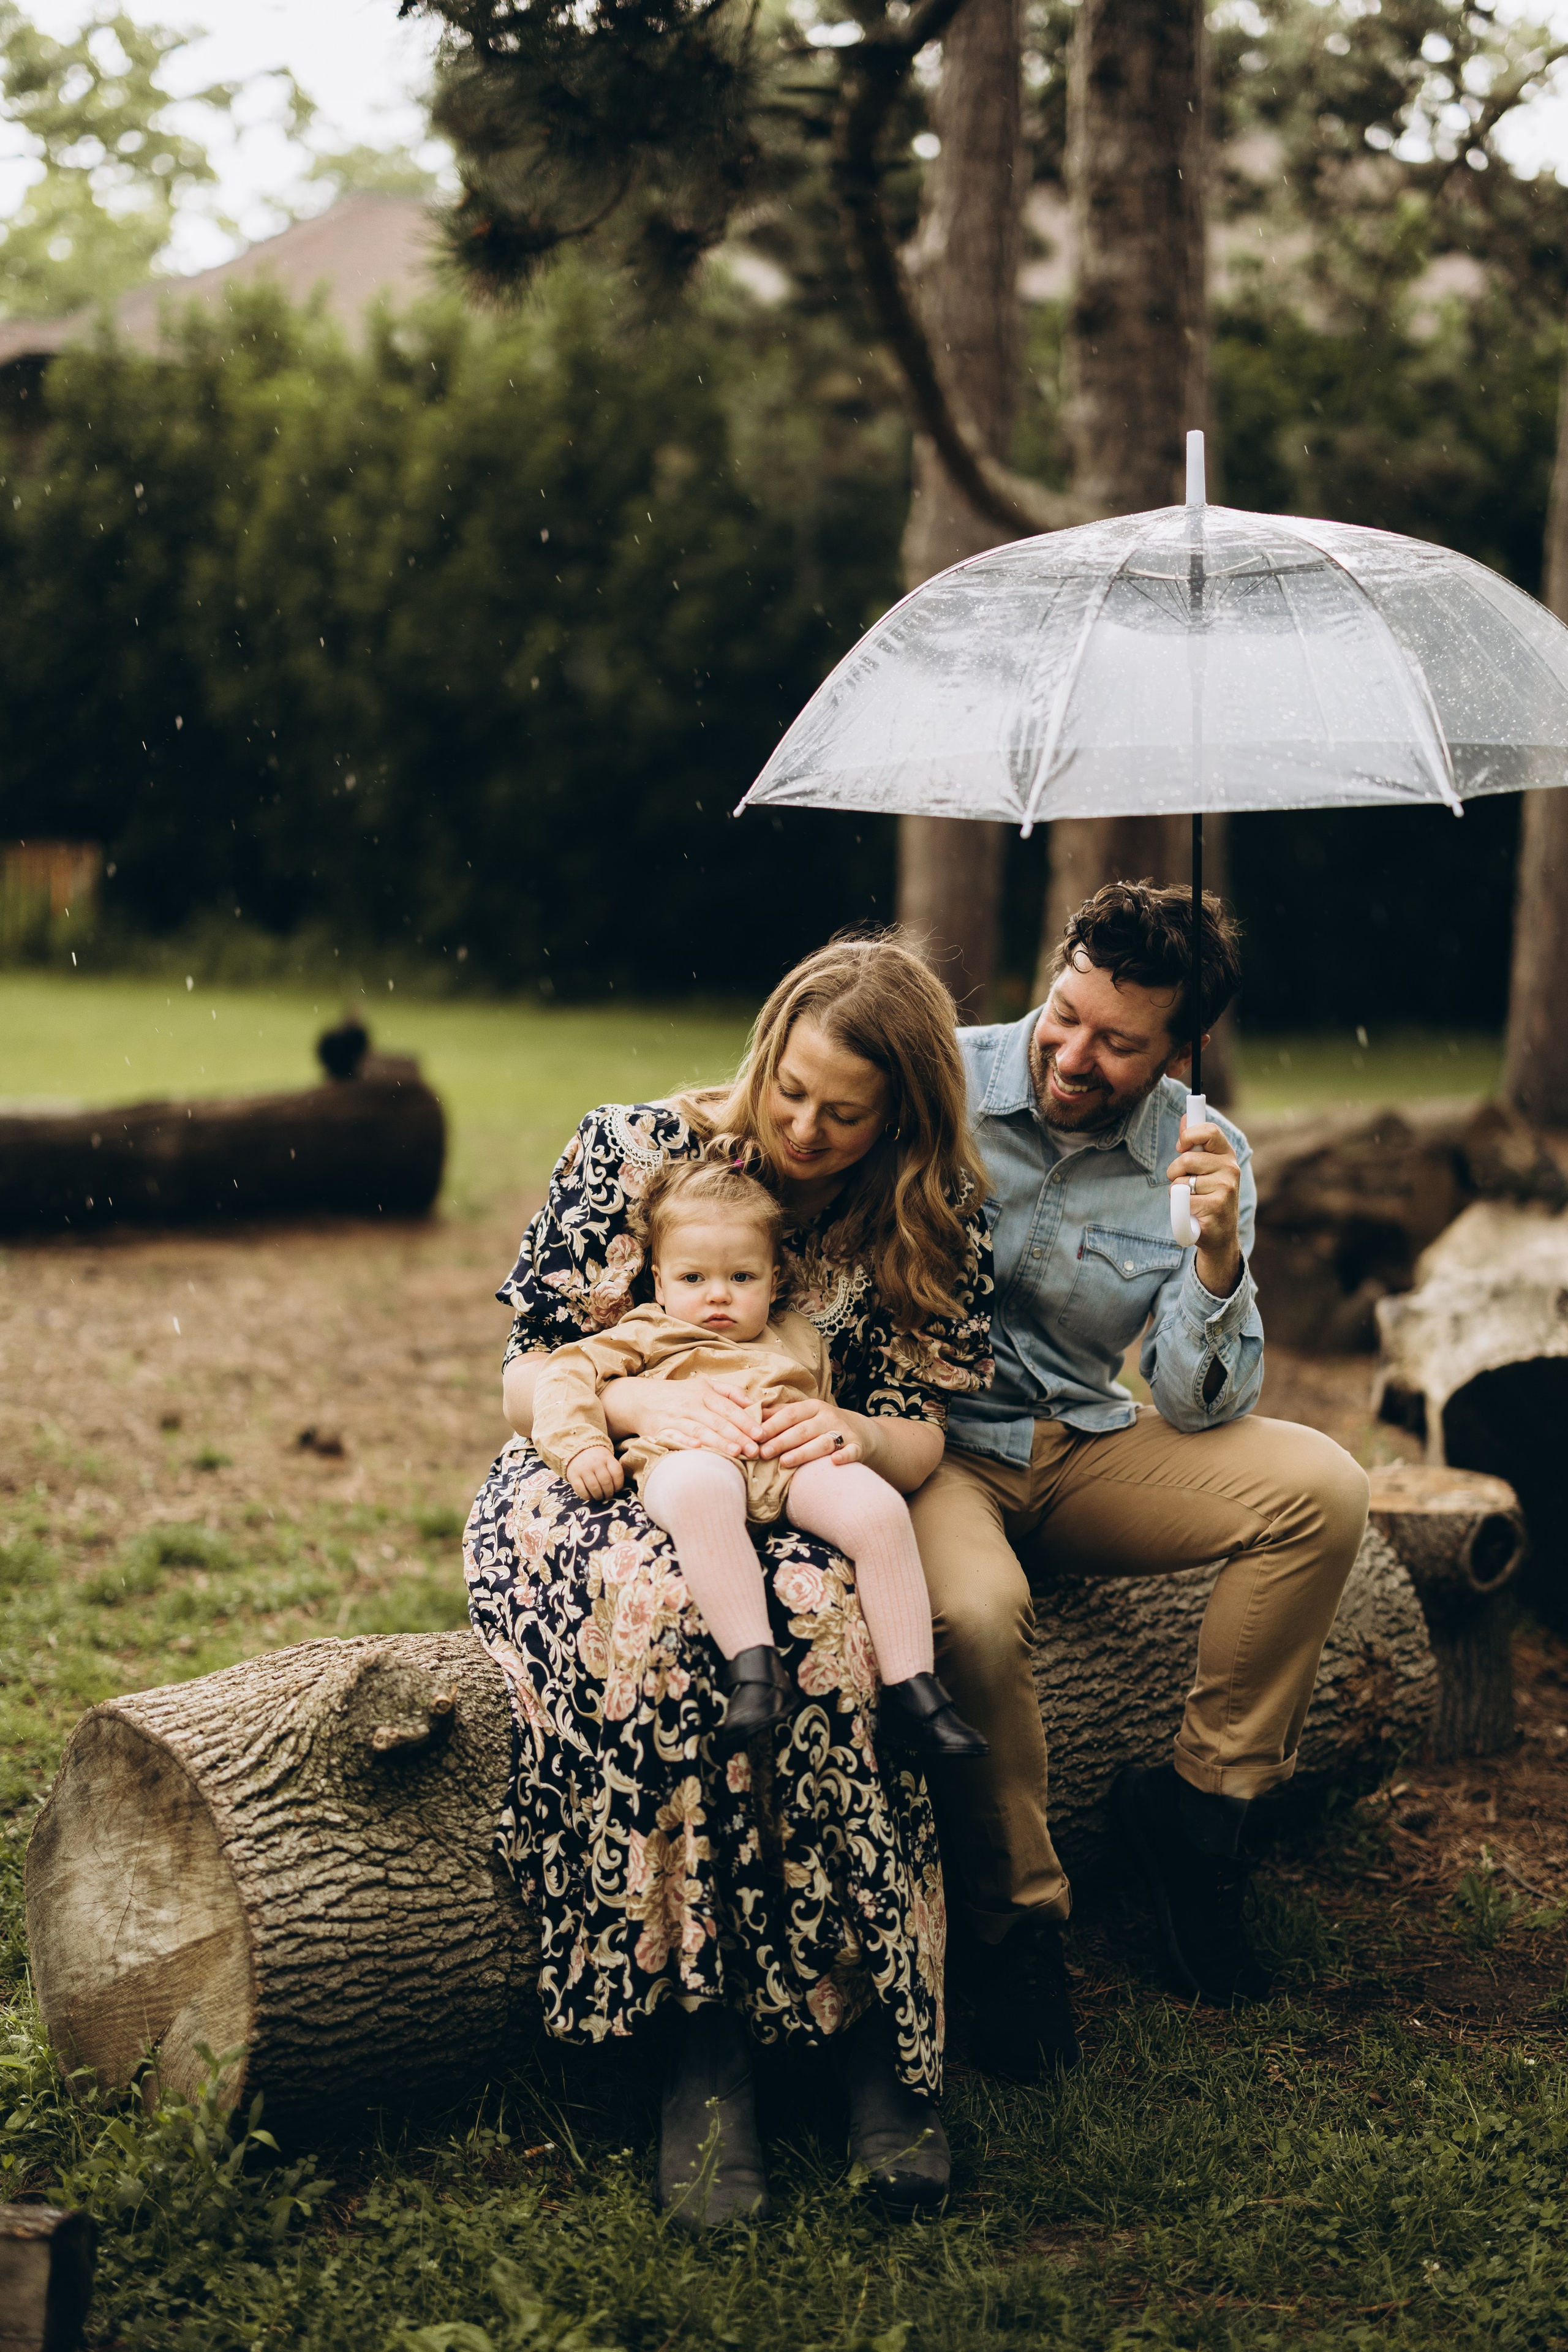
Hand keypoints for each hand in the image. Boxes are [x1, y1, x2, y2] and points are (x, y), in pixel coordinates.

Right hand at [566, 1445, 623, 1501]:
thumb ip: (612, 1470)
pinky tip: (590, 1496)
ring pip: (594, 1488)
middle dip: (609, 1493)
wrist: (576, 1450)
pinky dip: (587, 1496)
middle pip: (606, 1482)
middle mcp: (595, 1462)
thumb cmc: (596, 1459)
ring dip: (599, 1496)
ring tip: (600, 1497)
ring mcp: (583, 1469)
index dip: (619, 1484)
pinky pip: (581, 1490)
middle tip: (608, 1496)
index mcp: (606, 1457)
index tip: (617, 1490)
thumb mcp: (607, 1459)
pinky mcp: (573, 1475)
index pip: (617, 1473)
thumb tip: (617, 1490)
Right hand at [604, 1373, 763, 1459]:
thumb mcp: (703, 1385)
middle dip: (738, 1436)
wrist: (640, 1398)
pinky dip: (685, 1443)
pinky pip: (675, 1437)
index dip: (745, 1421)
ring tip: (736, 1453)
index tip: (760, 1434)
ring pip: (700, 1431)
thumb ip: (730, 1392)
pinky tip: (698, 1449)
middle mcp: (690, 1404)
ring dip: (718, 1443)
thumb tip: (753, 1403)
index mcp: (703, 1393)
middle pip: (718, 1422)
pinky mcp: (660, 1430)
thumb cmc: (679, 1394)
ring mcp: (675, 1418)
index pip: (729, 1408)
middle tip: (755, 1450)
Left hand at [756, 1397, 863, 1470]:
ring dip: (804, 1452)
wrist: (860, 1430)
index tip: (756, 1436)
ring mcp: (844, 1432)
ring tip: (785, 1462)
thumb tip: (750, 1413)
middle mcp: (828, 1417)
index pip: (790, 1415)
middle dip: (782, 1442)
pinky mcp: (857, 1447)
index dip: (773, 1425)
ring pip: (822, 1442)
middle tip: (763, 1453)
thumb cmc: (821, 1424)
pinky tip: (834, 1461)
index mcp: (813, 1407)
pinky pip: (851, 1451)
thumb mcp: (804, 1414)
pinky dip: (844, 1456)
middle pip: (803, 1430)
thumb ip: (779, 1414)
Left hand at [1167, 1113, 1242, 1297]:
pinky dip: (1180, 1207)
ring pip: (1181, 1181)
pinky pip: (1182, 1199)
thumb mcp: (1205, 1167)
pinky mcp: (1216, 1206)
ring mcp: (1225, 1187)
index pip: (1209, 1131)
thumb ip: (1194, 1143)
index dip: (1189, 1135)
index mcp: (1227, 1155)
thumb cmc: (1208, 1196)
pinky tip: (1193, 1212)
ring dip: (1177, 1191)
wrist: (1219, 1234)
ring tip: (1191, 1199)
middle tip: (1183, 1182)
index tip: (1181, 1145)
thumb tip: (1186, 1117)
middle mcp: (1230, 1169)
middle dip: (1175, 1171)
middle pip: (1186, 1159)